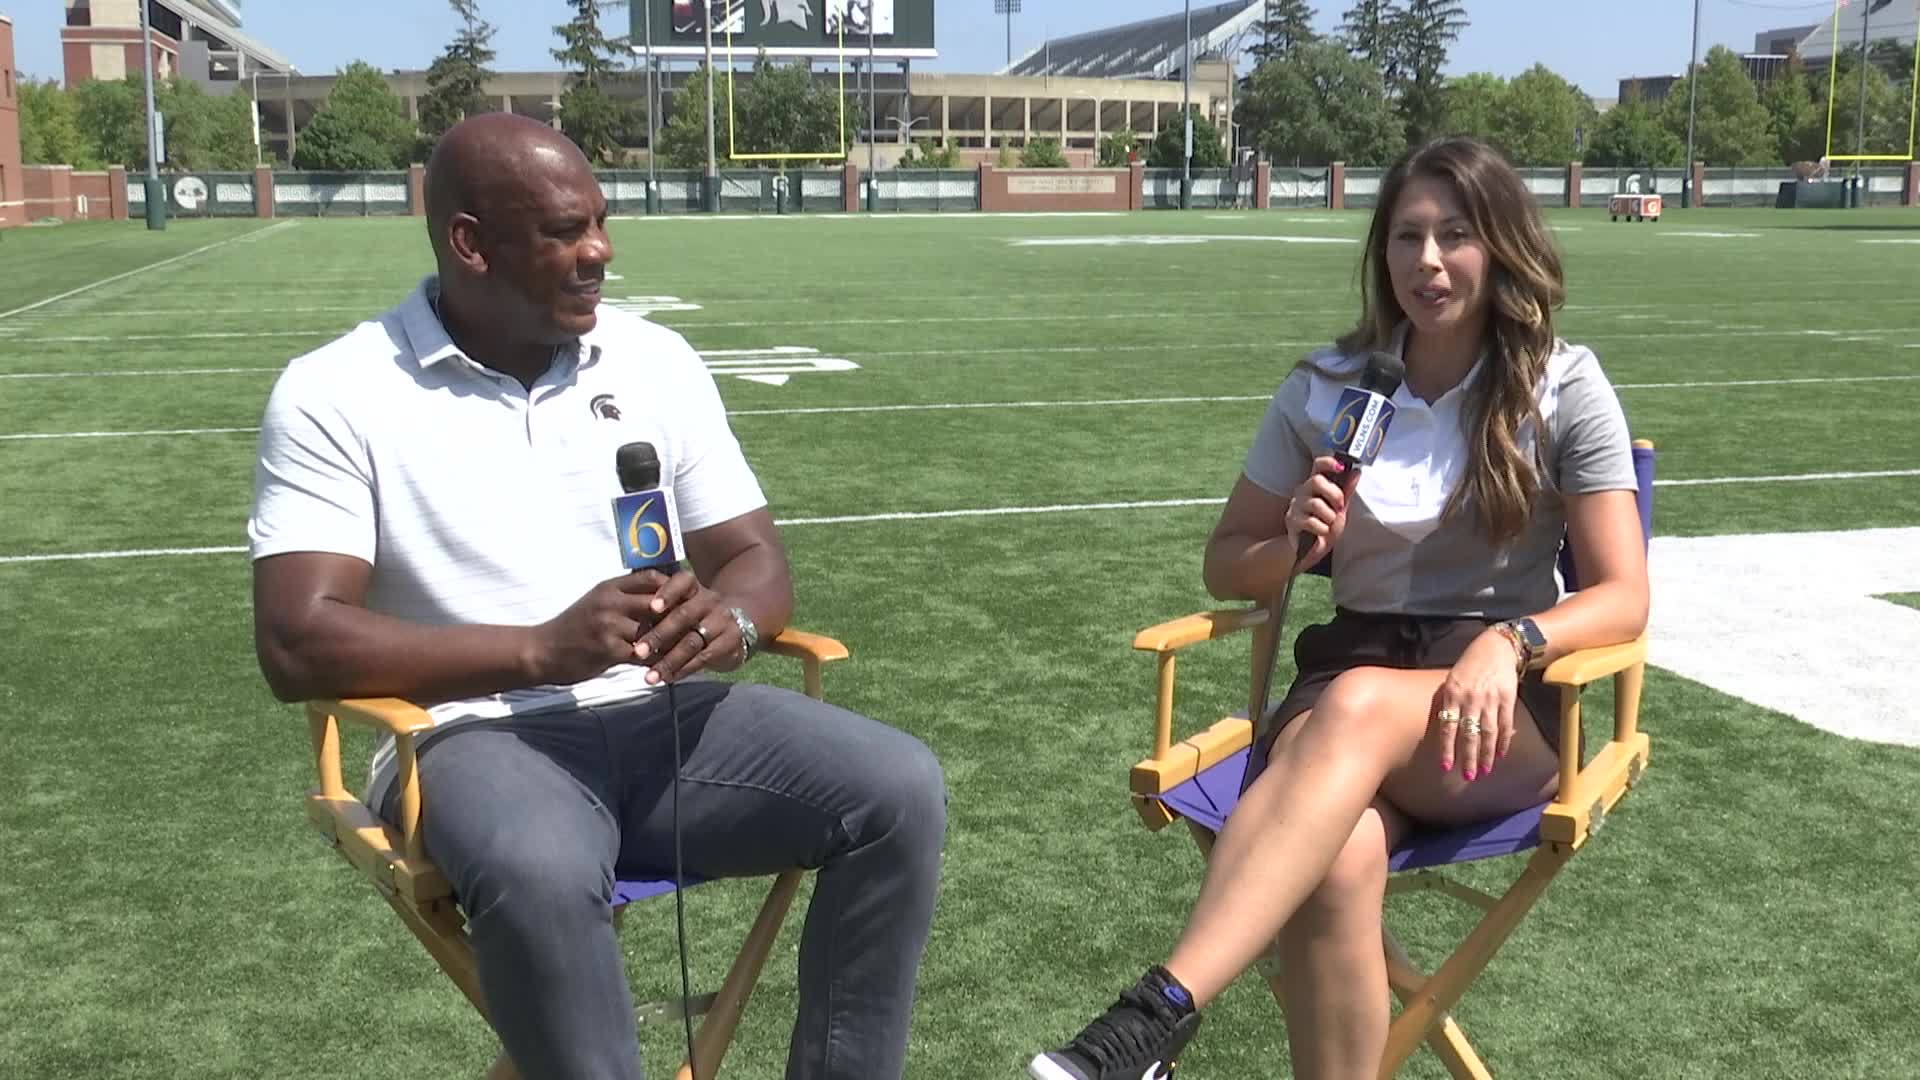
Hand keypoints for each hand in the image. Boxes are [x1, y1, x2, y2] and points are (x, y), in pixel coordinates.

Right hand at [530, 571, 673, 684]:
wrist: (543, 650)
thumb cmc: (574, 627)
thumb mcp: (597, 602)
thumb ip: (624, 596)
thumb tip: (659, 593)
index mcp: (609, 587)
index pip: (651, 577)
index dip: (672, 588)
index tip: (684, 600)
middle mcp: (611, 602)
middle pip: (659, 602)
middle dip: (677, 616)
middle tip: (693, 626)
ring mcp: (609, 625)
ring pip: (654, 631)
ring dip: (668, 642)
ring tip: (683, 650)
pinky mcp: (609, 649)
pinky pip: (643, 656)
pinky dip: (656, 662)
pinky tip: (664, 667)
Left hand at [632, 570, 744, 683]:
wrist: (734, 627)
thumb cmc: (693, 617)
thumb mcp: (680, 605)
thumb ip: (658, 610)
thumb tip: (627, 626)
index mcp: (693, 587)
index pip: (682, 581)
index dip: (668, 593)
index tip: (652, 607)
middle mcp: (709, 600)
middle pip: (684, 615)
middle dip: (659, 635)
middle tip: (638, 652)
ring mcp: (722, 621)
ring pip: (692, 641)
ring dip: (668, 660)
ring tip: (649, 677)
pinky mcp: (730, 642)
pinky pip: (703, 658)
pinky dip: (683, 669)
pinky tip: (668, 678)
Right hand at [1284, 456, 1359, 574]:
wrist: (1312, 550)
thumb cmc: (1325, 526)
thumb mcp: (1341, 508)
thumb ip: (1347, 490)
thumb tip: (1356, 471)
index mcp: (1315, 485)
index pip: (1317, 465)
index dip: (1328, 462)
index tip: (1340, 467)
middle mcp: (1302, 491)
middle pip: (1316, 481)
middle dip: (1334, 494)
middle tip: (1339, 507)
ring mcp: (1295, 506)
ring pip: (1316, 503)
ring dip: (1329, 517)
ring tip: (1329, 524)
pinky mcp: (1291, 521)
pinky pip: (1311, 521)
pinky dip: (1322, 529)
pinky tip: (1322, 532)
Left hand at [1430, 630, 1522, 780]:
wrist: (1497, 647)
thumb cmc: (1469, 666)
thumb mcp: (1451, 680)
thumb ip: (1447, 703)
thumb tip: (1443, 728)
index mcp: (1452, 694)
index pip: (1448, 727)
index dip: (1447, 748)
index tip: (1446, 767)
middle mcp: (1471, 698)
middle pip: (1469, 734)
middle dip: (1468, 758)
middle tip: (1467, 776)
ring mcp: (1491, 699)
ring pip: (1488, 733)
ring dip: (1486, 755)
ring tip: (1484, 771)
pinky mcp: (1508, 699)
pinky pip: (1505, 725)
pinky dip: (1503, 741)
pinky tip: (1500, 755)